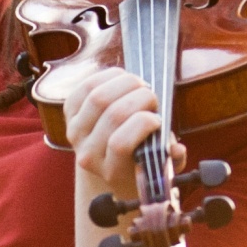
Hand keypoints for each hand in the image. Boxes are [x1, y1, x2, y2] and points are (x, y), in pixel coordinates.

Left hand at [62, 66, 185, 192]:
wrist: (109, 159)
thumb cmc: (139, 158)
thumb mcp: (158, 163)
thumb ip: (172, 159)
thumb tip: (177, 149)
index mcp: (111, 171)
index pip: (120, 144)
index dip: (142, 124)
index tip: (157, 119)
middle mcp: (88, 153)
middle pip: (113, 114)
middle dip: (140, 98)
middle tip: (152, 98)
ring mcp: (75, 132)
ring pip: (98, 96)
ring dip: (126, 83)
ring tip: (140, 86)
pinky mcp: (69, 112)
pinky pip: (87, 85)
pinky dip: (109, 76)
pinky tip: (123, 79)